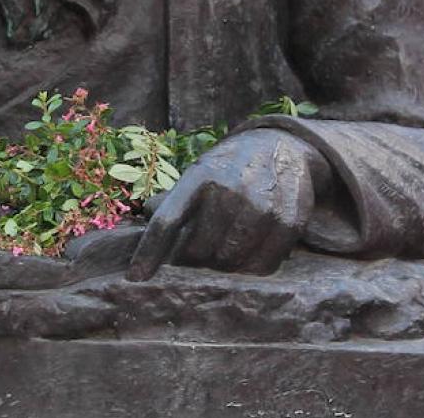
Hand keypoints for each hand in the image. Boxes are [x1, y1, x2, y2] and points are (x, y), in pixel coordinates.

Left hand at [127, 128, 331, 278]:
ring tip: (222, 253)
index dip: (149, 252)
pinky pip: (261, 266)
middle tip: (196, 255)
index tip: (135, 276)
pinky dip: (250, 268)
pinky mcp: (288, 223)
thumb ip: (173, 198)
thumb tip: (144, 216)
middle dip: (192, 259)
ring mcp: (262, 207)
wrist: (283, 146)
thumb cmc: (231, 166)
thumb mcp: (200, 171)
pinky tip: (247, 253)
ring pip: (229, 262)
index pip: (167, 221)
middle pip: (198, 251)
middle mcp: (231, 190)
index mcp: (200, 176)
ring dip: (221, 265)